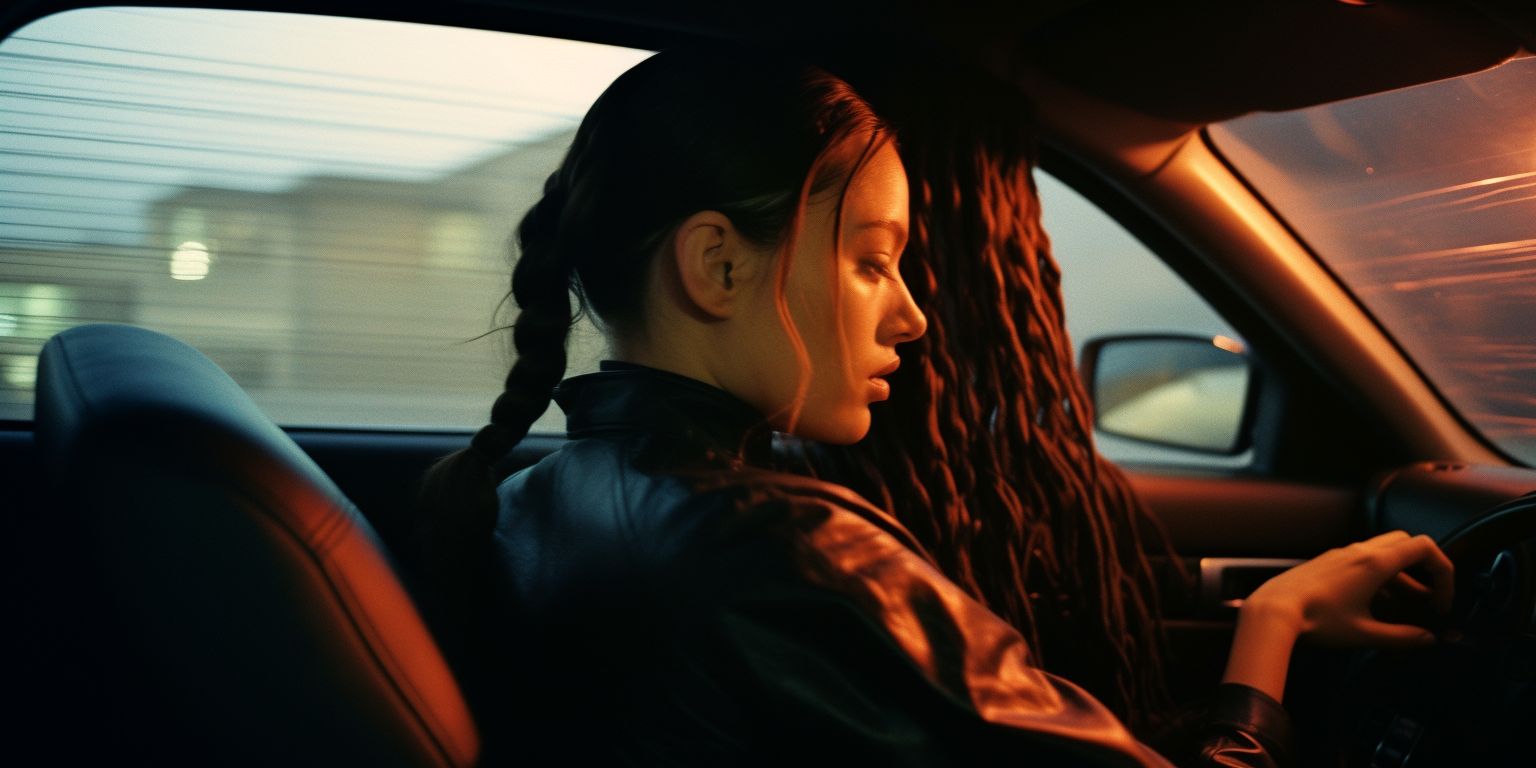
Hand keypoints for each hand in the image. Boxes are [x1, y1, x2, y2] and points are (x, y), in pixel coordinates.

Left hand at [1221, 530, 1452, 701]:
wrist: (1272, 611)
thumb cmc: (1316, 620)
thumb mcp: (1364, 633)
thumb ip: (1401, 637)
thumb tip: (1426, 639)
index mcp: (1374, 563)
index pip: (1424, 547)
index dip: (1443, 571)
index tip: (1442, 599)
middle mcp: (1359, 551)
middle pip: (1406, 544)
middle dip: (1425, 569)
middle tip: (1429, 598)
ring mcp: (1341, 555)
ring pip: (1383, 553)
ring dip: (1401, 576)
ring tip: (1406, 607)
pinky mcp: (1327, 563)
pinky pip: (1362, 561)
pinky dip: (1378, 577)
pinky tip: (1375, 604)